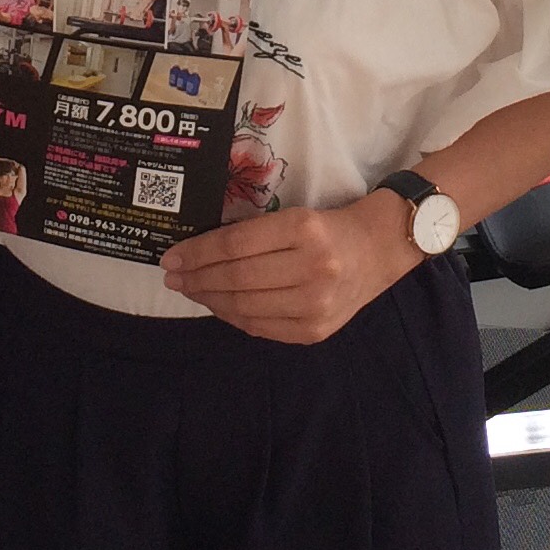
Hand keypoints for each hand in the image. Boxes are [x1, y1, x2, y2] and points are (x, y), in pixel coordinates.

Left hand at [160, 194, 420, 344]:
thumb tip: (196, 255)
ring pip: (244, 306)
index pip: (236, 244)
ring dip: (209, 299)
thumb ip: (250, 236)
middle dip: (197, 278)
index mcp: (304, 229)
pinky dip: (233, 317)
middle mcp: (313, 268)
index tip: (171, 256)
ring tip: (190, 290)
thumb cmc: (327, 228)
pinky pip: (260, 328)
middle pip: (236, 277)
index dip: (197, 252)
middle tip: (172, 277)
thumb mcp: (293, 217)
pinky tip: (219, 305)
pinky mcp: (314, 331)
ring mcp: (316, 305)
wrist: (377, 251)